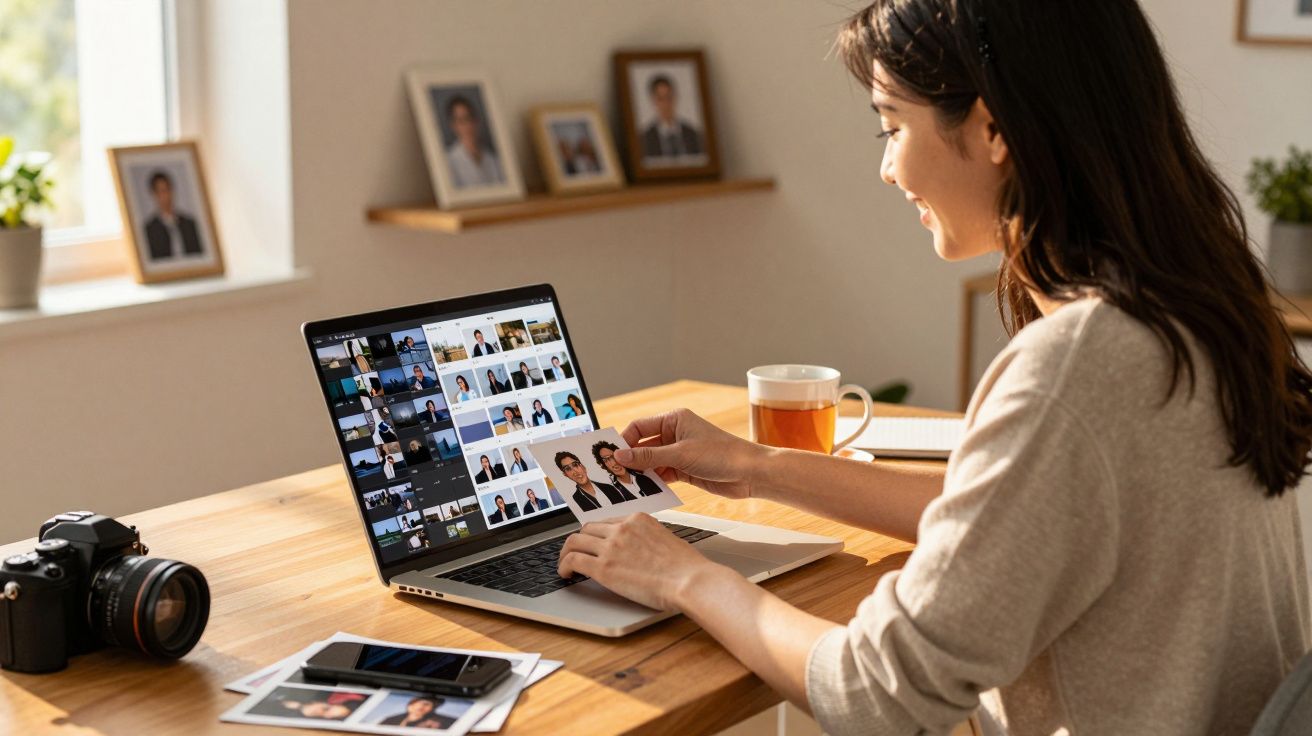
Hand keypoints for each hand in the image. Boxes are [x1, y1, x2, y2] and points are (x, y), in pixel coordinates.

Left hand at [557, 513, 724, 610]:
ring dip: (565, 553)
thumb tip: (635, 549)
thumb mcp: (665, 539)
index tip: (591, 543)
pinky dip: (563, 566)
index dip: (595, 534)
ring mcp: (611, 547)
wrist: (689, 580)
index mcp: (637, 519)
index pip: (606, 521)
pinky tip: (565, 574)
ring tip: (564, 563)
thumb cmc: (685, 567)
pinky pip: (573, 560)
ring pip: (574, 542)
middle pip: (587, 529)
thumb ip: (646, 538)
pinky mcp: (604, 568)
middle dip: (579, 541)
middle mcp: (621, 528)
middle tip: (574, 552)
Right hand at [616, 409, 766, 499]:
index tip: (611, 456)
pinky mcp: (684, 470)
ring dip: (641, 474)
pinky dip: (653, 482)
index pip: (639, 427)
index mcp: (674, 419)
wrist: (750, 473)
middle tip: (614, 473)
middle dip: (630, 460)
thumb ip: (648, 456)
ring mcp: (679, 453)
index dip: (624, 441)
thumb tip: (620, 456)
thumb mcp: (680, 454)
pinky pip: (662, 475)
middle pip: (643, 446)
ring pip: (651, 463)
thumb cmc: (722, 454)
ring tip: (627, 485)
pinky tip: (645, 491)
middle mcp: (675, 434)